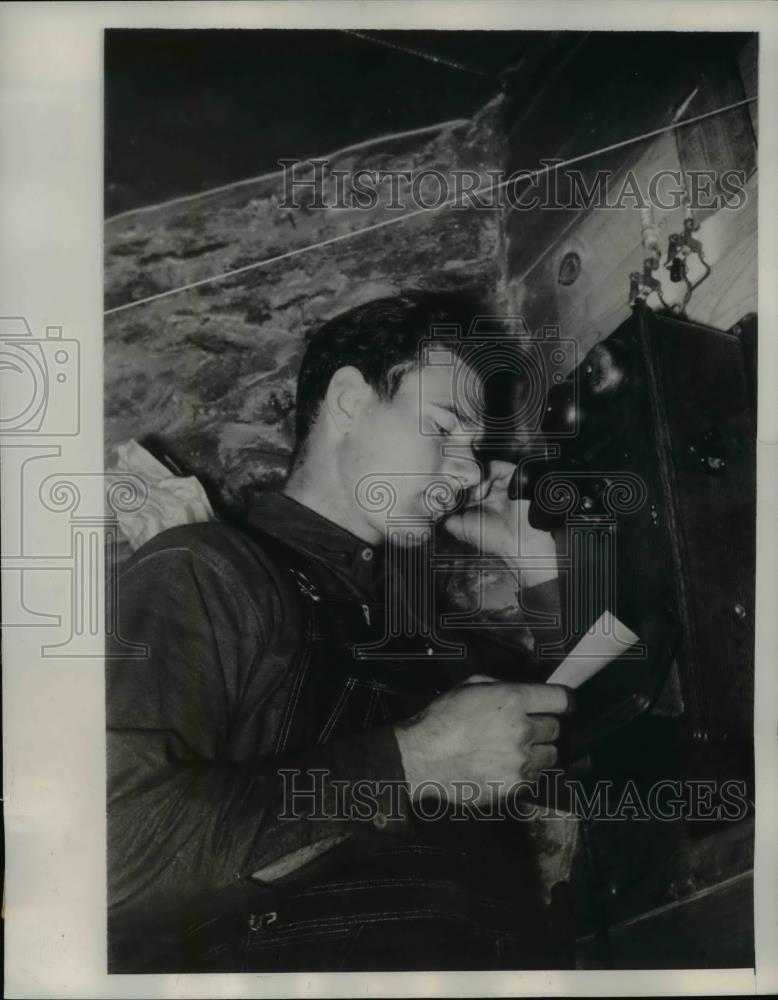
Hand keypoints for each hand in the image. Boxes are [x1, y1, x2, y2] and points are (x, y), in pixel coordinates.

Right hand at [393, 675, 570, 804]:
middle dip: (544, 727)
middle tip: (526, 730)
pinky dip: (524, 773)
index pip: (561, 699)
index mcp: (513, 699)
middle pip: (556, 729)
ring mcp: (521, 760)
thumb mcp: (469, 686)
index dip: (562, 702)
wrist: (421, 757)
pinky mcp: (514, 785)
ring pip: (550, 755)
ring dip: (538, 752)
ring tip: (516, 751)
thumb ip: (501, 687)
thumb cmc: (441, 718)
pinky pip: (534, 778)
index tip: (561, 706)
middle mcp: (522, 728)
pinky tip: (504, 767)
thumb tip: (522, 693)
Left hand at [443, 460, 557, 585]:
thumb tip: (432, 510)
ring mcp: (498, 481)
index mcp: (475, 499)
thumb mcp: (461, 528)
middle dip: (459, 482)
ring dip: (472, 482)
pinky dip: (484, 477)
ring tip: (472, 497)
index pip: (458, 484)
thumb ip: (446, 517)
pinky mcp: (510, 476)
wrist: (520, 543)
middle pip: (467, 475)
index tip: (443, 494)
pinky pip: (493, 466)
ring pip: (478, 470)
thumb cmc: (494, 538)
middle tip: (454, 491)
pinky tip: (482, 493)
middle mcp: (486, 488)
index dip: (450, 487)